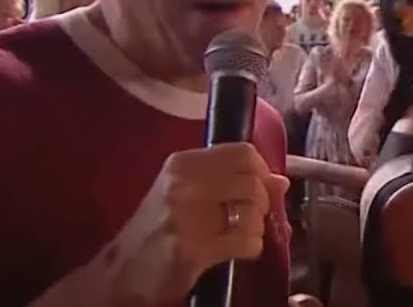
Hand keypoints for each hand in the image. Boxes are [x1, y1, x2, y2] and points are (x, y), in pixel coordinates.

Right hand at [101, 143, 288, 304]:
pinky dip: (251, 248)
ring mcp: (187, 216)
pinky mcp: (193, 248)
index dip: (262, 171)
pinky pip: (247, 241)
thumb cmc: (159, 228)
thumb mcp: (188, 192)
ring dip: (255, 228)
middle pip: (252, 182)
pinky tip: (236, 251)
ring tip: (239, 234)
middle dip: (263, 202)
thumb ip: (231, 179)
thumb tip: (281, 180)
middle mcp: (183, 184)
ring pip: (253, 212)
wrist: (121, 270)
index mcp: (183, 163)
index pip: (243, 153)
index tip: (262, 186)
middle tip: (251, 215)